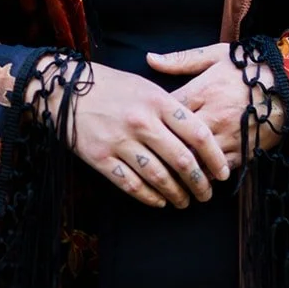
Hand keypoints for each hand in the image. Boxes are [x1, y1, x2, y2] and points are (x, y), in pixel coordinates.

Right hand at [52, 60, 231, 208]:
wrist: (65, 89)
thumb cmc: (111, 86)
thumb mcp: (145, 85)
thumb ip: (171, 106)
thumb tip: (198, 134)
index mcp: (157, 100)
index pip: (197, 133)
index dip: (214, 157)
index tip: (223, 173)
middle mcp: (141, 121)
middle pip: (182, 160)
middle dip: (199, 183)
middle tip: (206, 194)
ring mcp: (120, 141)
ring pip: (159, 177)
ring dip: (176, 194)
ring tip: (185, 201)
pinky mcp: (101, 158)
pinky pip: (132, 185)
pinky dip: (150, 197)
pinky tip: (159, 202)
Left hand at [145, 43, 285, 169]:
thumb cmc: (249, 67)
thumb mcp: (215, 55)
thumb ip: (181, 60)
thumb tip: (149, 59)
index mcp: (202, 92)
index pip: (167, 111)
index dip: (152, 119)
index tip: (145, 123)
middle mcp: (213, 117)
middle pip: (177, 141)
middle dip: (162, 149)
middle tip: (148, 156)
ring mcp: (228, 137)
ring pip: (196, 160)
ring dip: (181, 167)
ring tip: (166, 172)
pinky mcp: (243, 151)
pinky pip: (218, 170)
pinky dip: (204, 174)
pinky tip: (193, 177)